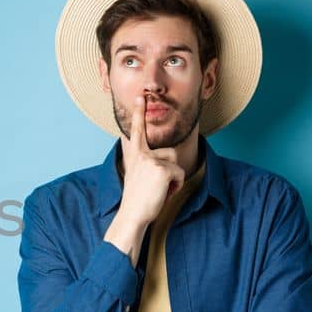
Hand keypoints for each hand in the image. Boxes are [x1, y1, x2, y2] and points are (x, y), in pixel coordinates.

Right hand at [116, 95, 186, 228]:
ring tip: (160, 190)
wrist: (132, 215)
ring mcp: (152, 160)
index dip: (139, 112)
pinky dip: (176, 186)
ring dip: (174, 179)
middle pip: (171, 152)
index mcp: (135, 155)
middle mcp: (142, 154)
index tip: (140, 97)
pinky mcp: (162, 169)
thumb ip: (148, 165)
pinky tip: (164, 193)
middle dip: (171, 169)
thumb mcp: (139, 177)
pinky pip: (179, 173)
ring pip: (176, 164)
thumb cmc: (137, 200)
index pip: (137, 130)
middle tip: (159, 187)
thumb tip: (166, 167)